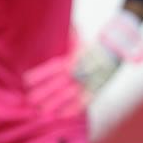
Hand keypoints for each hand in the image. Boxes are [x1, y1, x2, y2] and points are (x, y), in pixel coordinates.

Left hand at [24, 13, 142, 117]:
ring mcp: (89, 82)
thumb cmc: (91, 43)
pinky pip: (84, 102)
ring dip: (54, 103)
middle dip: (44, 92)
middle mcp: (80, 71)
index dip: (40, 74)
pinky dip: (73, 109)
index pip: (53, 67)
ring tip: (41, 111)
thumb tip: (60, 26)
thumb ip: (67, 34)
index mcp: (74, 58)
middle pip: (58, 84)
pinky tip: (61, 115)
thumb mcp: (77, 37)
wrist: (117, 50)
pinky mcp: (96, 90)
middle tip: (29, 100)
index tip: (26, 81)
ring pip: (69, 95)